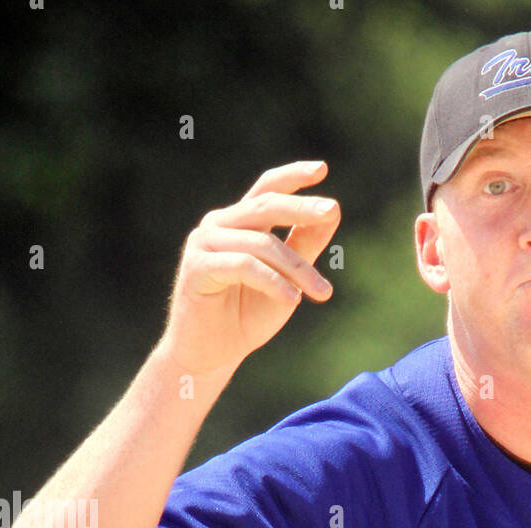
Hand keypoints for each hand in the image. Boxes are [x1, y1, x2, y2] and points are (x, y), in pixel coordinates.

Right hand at [157, 161, 340, 377]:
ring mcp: (205, 243)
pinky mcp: (198, 267)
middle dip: (301, 208)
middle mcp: (219, 225)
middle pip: (265, 206)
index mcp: (239, 223)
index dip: (293, 177)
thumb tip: (332, 210)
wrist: (210, 354)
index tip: (322, 169)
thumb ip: (304, 246)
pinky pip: (244, 266)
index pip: (267, 190)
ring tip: (322, 292)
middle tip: (331, 211)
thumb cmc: (245, 317)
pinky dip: (272, 282)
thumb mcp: (286, 279)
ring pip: (261, 243)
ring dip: (297, 268)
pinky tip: (292, 300)